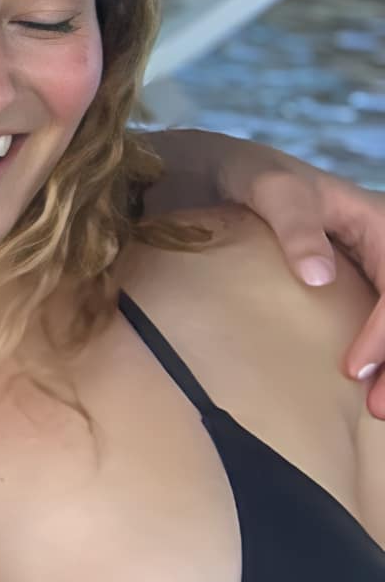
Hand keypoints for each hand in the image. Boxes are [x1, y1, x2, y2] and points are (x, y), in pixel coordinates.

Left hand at [170, 130, 384, 409]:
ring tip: (376, 408)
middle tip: (379, 408)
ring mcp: (369, 268)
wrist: (214, 173)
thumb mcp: (267, 187)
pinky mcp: (351, 286)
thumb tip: (319, 277)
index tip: (356, 367)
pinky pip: (377, 322)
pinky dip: (379, 354)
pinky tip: (367, 385)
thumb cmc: (243, 175)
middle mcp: (382, 247)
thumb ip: (294, 223)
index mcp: (378, 222)